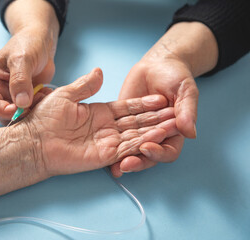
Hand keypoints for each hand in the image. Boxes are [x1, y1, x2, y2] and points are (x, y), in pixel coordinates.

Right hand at [0, 27, 56, 124]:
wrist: (42, 44)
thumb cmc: (28, 44)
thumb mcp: (22, 59)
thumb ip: (20, 80)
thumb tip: (21, 103)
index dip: (4, 110)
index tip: (22, 108)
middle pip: (2, 114)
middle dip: (20, 112)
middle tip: (36, 101)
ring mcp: (9, 96)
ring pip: (17, 115)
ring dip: (31, 110)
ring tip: (42, 95)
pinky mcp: (23, 99)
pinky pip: (29, 111)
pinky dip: (38, 107)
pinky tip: (45, 94)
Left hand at [26, 68, 177, 175]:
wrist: (33, 140)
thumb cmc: (44, 118)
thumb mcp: (66, 95)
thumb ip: (86, 86)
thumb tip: (99, 71)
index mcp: (99, 113)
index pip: (127, 108)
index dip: (144, 104)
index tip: (160, 99)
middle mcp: (106, 128)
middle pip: (136, 122)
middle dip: (155, 118)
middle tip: (174, 113)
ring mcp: (106, 142)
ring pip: (136, 135)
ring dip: (154, 130)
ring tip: (173, 124)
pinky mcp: (104, 156)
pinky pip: (127, 148)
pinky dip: (143, 143)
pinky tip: (156, 136)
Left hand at [110, 49, 196, 176]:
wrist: (158, 64)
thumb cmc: (176, 77)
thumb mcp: (185, 91)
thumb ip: (187, 111)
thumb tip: (191, 134)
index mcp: (174, 132)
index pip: (169, 151)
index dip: (159, 153)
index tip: (146, 146)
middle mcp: (156, 136)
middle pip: (148, 156)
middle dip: (138, 162)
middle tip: (126, 164)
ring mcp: (139, 131)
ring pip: (132, 151)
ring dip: (124, 159)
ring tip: (114, 166)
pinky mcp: (124, 124)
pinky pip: (118, 138)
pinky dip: (112, 146)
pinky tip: (103, 153)